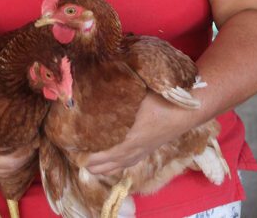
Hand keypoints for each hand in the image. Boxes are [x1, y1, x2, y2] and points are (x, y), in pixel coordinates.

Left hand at [83, 94, 200, 175]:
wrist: (185, 111)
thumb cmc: (159, 101)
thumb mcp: (134, 96)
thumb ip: (114, 97)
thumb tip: (92, 89)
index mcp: (126, 140)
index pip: (97, 155)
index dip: (82, 153)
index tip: (70, 145)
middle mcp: (131, 152)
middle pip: (103, 165)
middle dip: (87, 161)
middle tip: (75, 151)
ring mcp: (139, 154)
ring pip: (114, 167)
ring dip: (100, 165)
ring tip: (87, 159)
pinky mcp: (146, 152)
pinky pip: (125, 164)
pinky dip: (113, 164)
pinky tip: (110, 159)